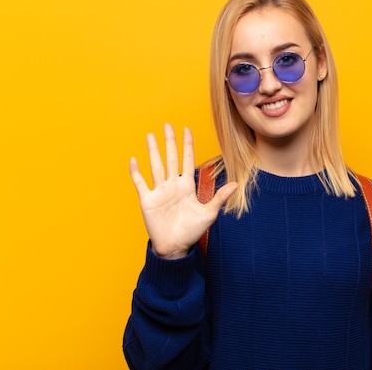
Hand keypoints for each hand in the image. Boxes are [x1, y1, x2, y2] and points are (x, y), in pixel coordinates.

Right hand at [129, 124, 236, 258]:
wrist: (175, 247)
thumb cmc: (192, 231)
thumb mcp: (209, 213)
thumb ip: (220, 197)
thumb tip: (237, 184)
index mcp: (186, 186)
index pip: (187, 160)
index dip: (187, 145)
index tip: (186, 129)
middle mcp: (172, 185)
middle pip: (170, 158)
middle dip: (169, 142)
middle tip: (167, 125)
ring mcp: (159, 191)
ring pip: (155, 166)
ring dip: (153, 151)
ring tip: (150, 135)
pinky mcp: (147, 200)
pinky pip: (140, 183)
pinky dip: (136, 172)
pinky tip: (134, 160)